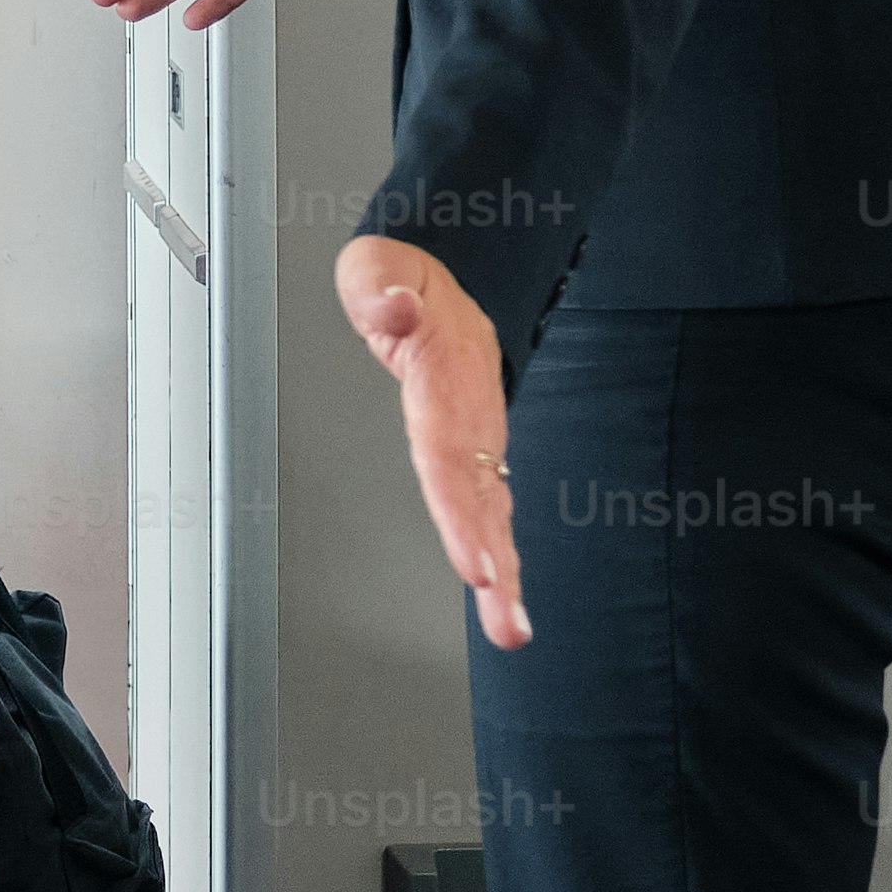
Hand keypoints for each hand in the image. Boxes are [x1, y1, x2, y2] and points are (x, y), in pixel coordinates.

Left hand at [335, 237, 528, 650]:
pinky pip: (486, 506)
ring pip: (492, 511)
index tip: (474, 561)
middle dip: (496, 564)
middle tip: (508, 621)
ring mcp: (477, 435)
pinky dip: (496, 553)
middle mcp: (469, 414)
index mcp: (444, 376)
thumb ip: (382, 285)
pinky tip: (502, 597)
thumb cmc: (403, 275)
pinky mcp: (474, 450)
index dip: (461, 510)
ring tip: (512, 628)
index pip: (449, 453)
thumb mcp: (379, 263)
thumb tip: (395, 308)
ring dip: (504, 573)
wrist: (444, 269)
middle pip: (482, 498)